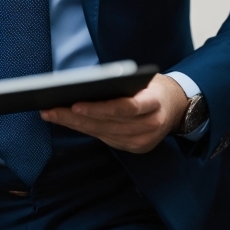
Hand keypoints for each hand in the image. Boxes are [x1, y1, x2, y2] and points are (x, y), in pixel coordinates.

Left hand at [40, 74, 188, 152]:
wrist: (178, 107)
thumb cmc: (154, 87)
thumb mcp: (143, 80)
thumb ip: (121, 85)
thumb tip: (85, 87)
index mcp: (154, 103)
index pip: (125, 107)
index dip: (99, 108)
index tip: (74, 103)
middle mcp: (150, 126)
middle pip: (107, 123)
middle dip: (75, 117)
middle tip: (50, 109)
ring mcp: (143, 141)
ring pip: (103, 133)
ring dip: (75, 124)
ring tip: (52, 114)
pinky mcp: (137, 148)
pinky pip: (107, 139)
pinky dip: (87, 129)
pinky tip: (69, 122)